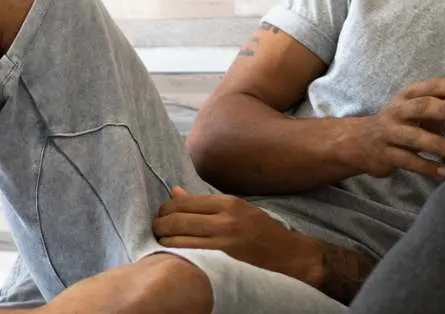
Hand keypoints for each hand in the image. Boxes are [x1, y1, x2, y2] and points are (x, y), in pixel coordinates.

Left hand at [153, 188, 322, 283]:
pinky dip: (175, 247)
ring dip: (164, 235)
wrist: (288, 252)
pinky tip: (169, 248)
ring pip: (182, 232)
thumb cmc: (262, 230)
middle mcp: (226, 215)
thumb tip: (175, 192)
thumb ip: (206, 203)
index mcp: (228, 201)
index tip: (161, 212)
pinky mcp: (226, 253)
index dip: (167, 206)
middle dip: (161, 221)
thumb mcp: (237, 209)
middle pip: (179, 215)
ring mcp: (226, 235)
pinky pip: (192, 248)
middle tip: (155, 226)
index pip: (187, 200)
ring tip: (158, 237)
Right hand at [339, 68, 444, 178]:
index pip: (433, 86)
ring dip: (437, 144)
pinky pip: (407, 161)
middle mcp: (398, 110)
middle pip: (423, 107)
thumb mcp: (427, 104)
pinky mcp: (385, 154)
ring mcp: (389, 132)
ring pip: (413, 137)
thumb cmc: (405, 120)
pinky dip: (426, 167)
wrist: (362, 141)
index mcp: (410, 94)